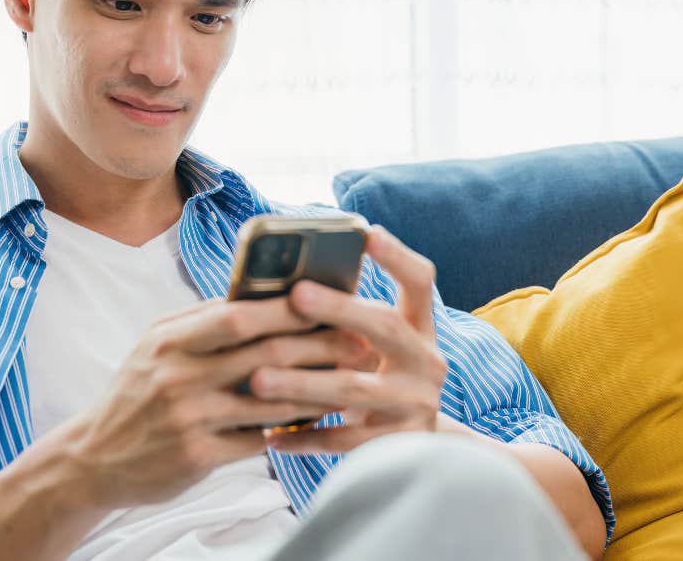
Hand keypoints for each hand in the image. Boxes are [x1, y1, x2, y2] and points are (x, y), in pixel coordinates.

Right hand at [59, 295, 365, 508]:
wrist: (93, 458)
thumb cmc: (137, 394)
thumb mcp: (157, 346)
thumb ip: (204, 321)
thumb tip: (263, 293)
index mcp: (170, 339)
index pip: (238, 315)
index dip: (287, 309)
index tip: (328, 301)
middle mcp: (177, 375)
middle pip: (263, 355)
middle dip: (318, 347)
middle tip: (358, 342)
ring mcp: (187, 417)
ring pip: (269, 400)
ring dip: (316, 391)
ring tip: (350, 381)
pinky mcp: (196, 456)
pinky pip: (257, 440)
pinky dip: (289, 430)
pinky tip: (317, 422)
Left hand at [252, 225, 448, 452]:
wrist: (421, 449)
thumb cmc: (380, 380)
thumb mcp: (380, 348)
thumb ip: (350, 321)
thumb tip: (287, 286)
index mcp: (420, 328)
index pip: (420, 282)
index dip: (397, 257)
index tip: (367, 233)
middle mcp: (425, 362)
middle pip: (385, 327)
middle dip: (339, 309)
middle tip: (296, 294)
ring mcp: (415, 404)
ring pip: (354, 390)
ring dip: (303, 383)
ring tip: (257, 379)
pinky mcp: (396, 443)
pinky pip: (342, 440)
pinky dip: (303, 436)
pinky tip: (268, 433)